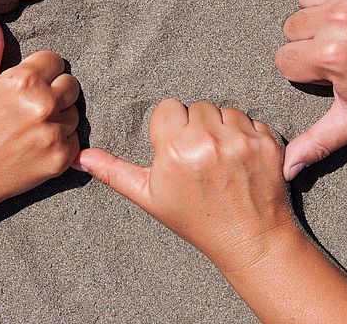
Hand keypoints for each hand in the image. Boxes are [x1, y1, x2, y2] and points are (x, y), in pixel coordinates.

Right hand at [0, 8, 80, 217]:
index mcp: (23, 80)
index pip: (55, 61)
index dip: (41, 72)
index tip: (25, 87)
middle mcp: (43, 104)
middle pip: (71, 84)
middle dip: (54, 92)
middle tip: (29, 108)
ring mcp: (54, 132)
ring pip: (75, 111)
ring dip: (59, 117)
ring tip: (31, 127)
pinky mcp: (63, 156)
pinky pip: (76, 137)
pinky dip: (62, 141)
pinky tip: (38, 145)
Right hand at [74, 100, 294, 272]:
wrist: (250, 239)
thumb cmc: (196, 220)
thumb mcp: (150, 197)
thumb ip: (115, 172)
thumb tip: (79, 156)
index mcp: (175, 150)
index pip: (169, 108)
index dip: (171, 128)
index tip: (178, 150)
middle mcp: (208, 140)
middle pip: (198, 107)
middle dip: (198, 127)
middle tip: (202, 158)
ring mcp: (241, 140)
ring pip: (225, 109)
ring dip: (224, 128)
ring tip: (223, 159)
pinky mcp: (267, 141)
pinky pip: (252, 119)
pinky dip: (248, 134)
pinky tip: (244, 160)